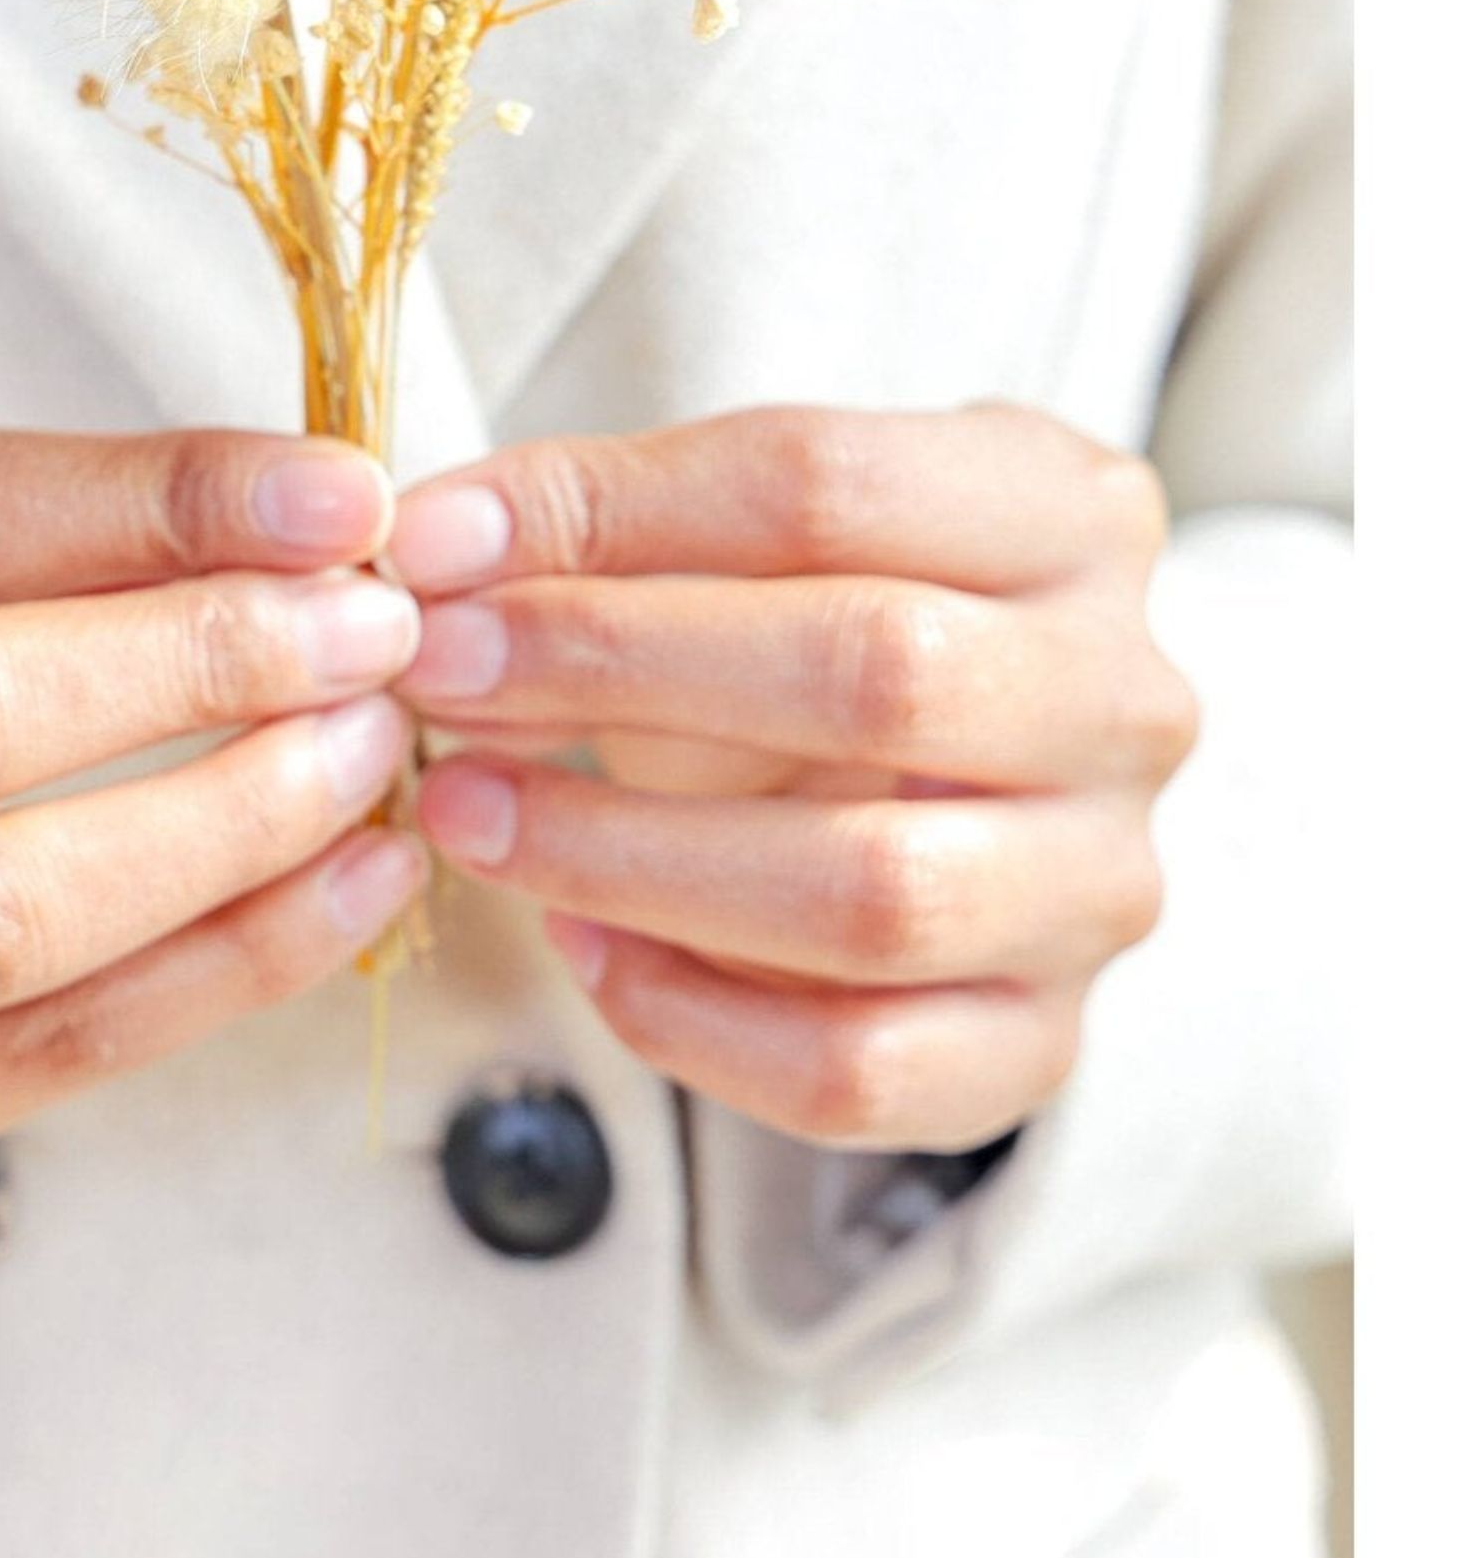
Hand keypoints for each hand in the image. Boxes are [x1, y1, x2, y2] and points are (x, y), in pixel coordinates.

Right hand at [0, 430, 423, 1205]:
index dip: (158, 502)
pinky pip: (54, 1054)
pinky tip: (359, 881)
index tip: (344, 498)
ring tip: (371, 750)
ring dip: (229, 825)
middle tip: (373, 632)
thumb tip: (324, 517)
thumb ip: (54, 528)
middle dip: (198, 662)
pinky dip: (238, 960)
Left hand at [388, 404, 1197, 1153]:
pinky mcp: (1042, 1042)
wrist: (973, 772)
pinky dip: (688, 1020)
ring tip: (472, 814)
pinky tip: (579, 945)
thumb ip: (607, 517)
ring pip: (872, 897)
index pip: (824, 484)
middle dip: (617, 672)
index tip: (435, 549)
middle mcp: (1123, 699)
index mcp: (1068, 513)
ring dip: (626, 857)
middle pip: (876, 674)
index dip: (609, 513)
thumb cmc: (830, 612)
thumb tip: (435, 550)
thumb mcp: (748, 521)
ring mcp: (1099, 885)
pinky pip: (858, 1073)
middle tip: (442, 678)